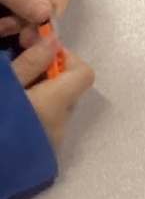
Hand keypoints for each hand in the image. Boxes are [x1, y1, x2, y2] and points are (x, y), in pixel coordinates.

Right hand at [12, 31, 93, 152]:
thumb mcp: (4, 87)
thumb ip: (29, 64)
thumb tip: (54, 39)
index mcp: (54, 104)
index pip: (83, 73)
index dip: (65, 58)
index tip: (38, 53)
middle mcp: (60, 125)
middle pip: (69, 90)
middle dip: (48, 77)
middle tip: (18, 72)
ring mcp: (51, 146)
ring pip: (56, 109)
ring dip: (40, 98)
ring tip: (11, 97)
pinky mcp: (40, 159)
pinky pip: (45, 126)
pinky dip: (34, 116)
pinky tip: (11, 118)